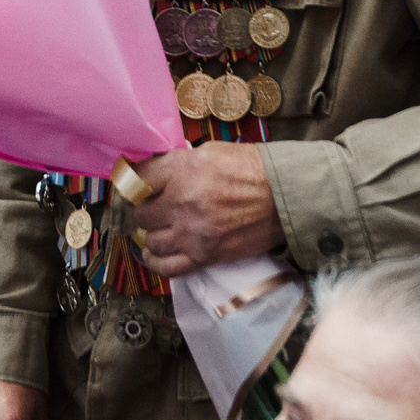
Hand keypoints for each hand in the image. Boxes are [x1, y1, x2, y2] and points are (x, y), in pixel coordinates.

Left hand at [125, 142, 283, 276]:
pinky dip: (157, 262)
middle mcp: (181, 203)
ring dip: (152, 235)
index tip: (135, 187)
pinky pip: (168, 268)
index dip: (133, 183)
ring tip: (159, 229)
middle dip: (143, 211)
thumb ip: (178, 163)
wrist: (286, 197)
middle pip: (140, 214)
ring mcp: (192, 233)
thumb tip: (155, 172)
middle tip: (152, 208)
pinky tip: (155, 254)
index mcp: (181, 170)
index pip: (137, 179)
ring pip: (151, 241)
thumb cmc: (252, 170)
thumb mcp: (210, 152)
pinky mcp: (205, 256)